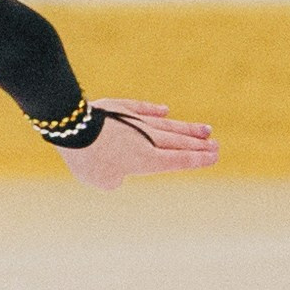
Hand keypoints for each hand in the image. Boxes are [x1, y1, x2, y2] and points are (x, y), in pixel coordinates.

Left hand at [60, 100, 217, 189]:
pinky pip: (141, 109)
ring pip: (166, 125)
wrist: (73, 127)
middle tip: (216, 145)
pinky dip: (154, 111)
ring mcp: (134, 121)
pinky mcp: (119, 108)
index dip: (197, 159)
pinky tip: (165, 111)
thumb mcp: (102, 180)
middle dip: (198, 145)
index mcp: (146, 160)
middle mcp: (146, 139)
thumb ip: (116, 179)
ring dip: (187, 128)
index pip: (178, 160)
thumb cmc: (88, 159)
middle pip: (178, 142)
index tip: (214, 156)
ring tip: (206, 129)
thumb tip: (117, 169)